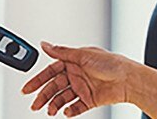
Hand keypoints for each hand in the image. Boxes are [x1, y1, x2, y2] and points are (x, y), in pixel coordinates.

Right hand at [22, 42, 138, 116]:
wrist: (129, 79)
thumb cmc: (110, 63)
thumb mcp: (82, 54)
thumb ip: (61, 52)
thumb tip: (44, 44)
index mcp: (73, 62)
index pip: (50, 71)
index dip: (38, 80)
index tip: (27, 88)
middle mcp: (76, 75)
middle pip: (54, 87)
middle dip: (43, 96)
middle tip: (35, 104)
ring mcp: (82, 88)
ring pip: (62, 98)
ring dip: (54, 104)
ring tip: (50, 111)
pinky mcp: (89, 100)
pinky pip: (75, 107)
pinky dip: (69, 110)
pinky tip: (65, 112)